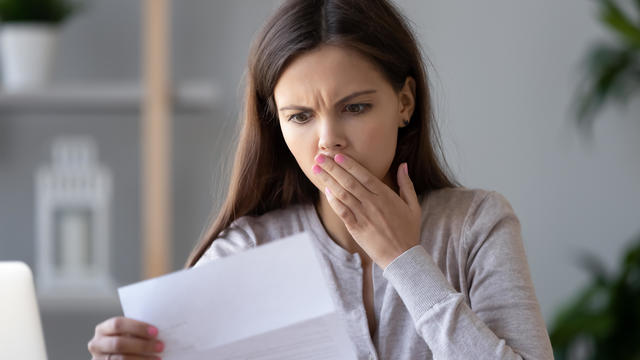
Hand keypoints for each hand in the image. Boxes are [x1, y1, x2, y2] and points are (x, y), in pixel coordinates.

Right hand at [88, 316, 163, 359]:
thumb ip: (136, 331)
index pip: (118, 324)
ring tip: (157, 358)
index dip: (137, 327)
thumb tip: (158, 331)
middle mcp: (97, 344)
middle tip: (160, 346)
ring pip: (121, 359)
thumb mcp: (126, 333)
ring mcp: (99, 359)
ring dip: (142, 358)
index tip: (155, 332)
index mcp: (103, 329)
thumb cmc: (125, 341)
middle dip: (142, 345)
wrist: (116, 356)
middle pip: (119, 344)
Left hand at [312, 153, 421, 268]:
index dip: (349, 164)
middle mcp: (373, 203)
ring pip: (342, 194)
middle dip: (332, 168)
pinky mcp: (356, 228)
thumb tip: (403, 165)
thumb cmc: (408, 231)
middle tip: (319, 157)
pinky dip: (333, 200)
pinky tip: (325, 190)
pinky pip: (341, 211)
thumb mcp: (413, 206)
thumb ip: (406, 184)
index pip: (364, 175)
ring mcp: (363, 216)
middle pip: (349, 181)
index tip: (337, 155)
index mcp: (386, 196)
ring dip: (328, 180)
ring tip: (316, 170)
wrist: (403, 257)